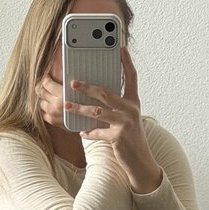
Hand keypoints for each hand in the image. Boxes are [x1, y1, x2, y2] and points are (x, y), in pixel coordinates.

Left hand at [63, 45, 157, 178]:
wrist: (140, 161)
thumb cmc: (131, 138)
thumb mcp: (127, 118)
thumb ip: (116, 106)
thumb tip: (96, 94)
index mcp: (133, 102)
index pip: (132, 77)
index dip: (127, 62)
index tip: (120, 48)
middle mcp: (131, 110)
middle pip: (106, 93)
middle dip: (87, 87)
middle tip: (73, 84)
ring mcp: (125, 123)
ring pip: (98, 112)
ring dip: (80, 109)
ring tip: (68, 106)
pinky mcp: (118, 137)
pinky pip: (98, 132)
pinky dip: (88, 133)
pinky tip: (81, 133)